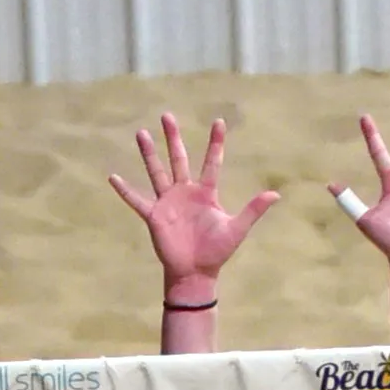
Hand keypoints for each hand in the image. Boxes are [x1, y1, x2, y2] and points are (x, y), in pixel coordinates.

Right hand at [109, 111, 277, 291]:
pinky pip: (137, 201)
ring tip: (141, 133)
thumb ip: (253, 210)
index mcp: (206, 193)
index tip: (219, 121)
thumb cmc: (216, 252)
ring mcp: (168, 202)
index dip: (216, 143)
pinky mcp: (154, 216)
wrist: (196, 274)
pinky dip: (125, 191)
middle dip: (173, 137)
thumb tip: (276, 194)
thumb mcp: (237, 229)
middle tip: (167, 115)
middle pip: (179, 159)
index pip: (211, 162)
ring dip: (148, 153)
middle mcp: (185, 192)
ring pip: (157, 172)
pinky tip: (113, 177)